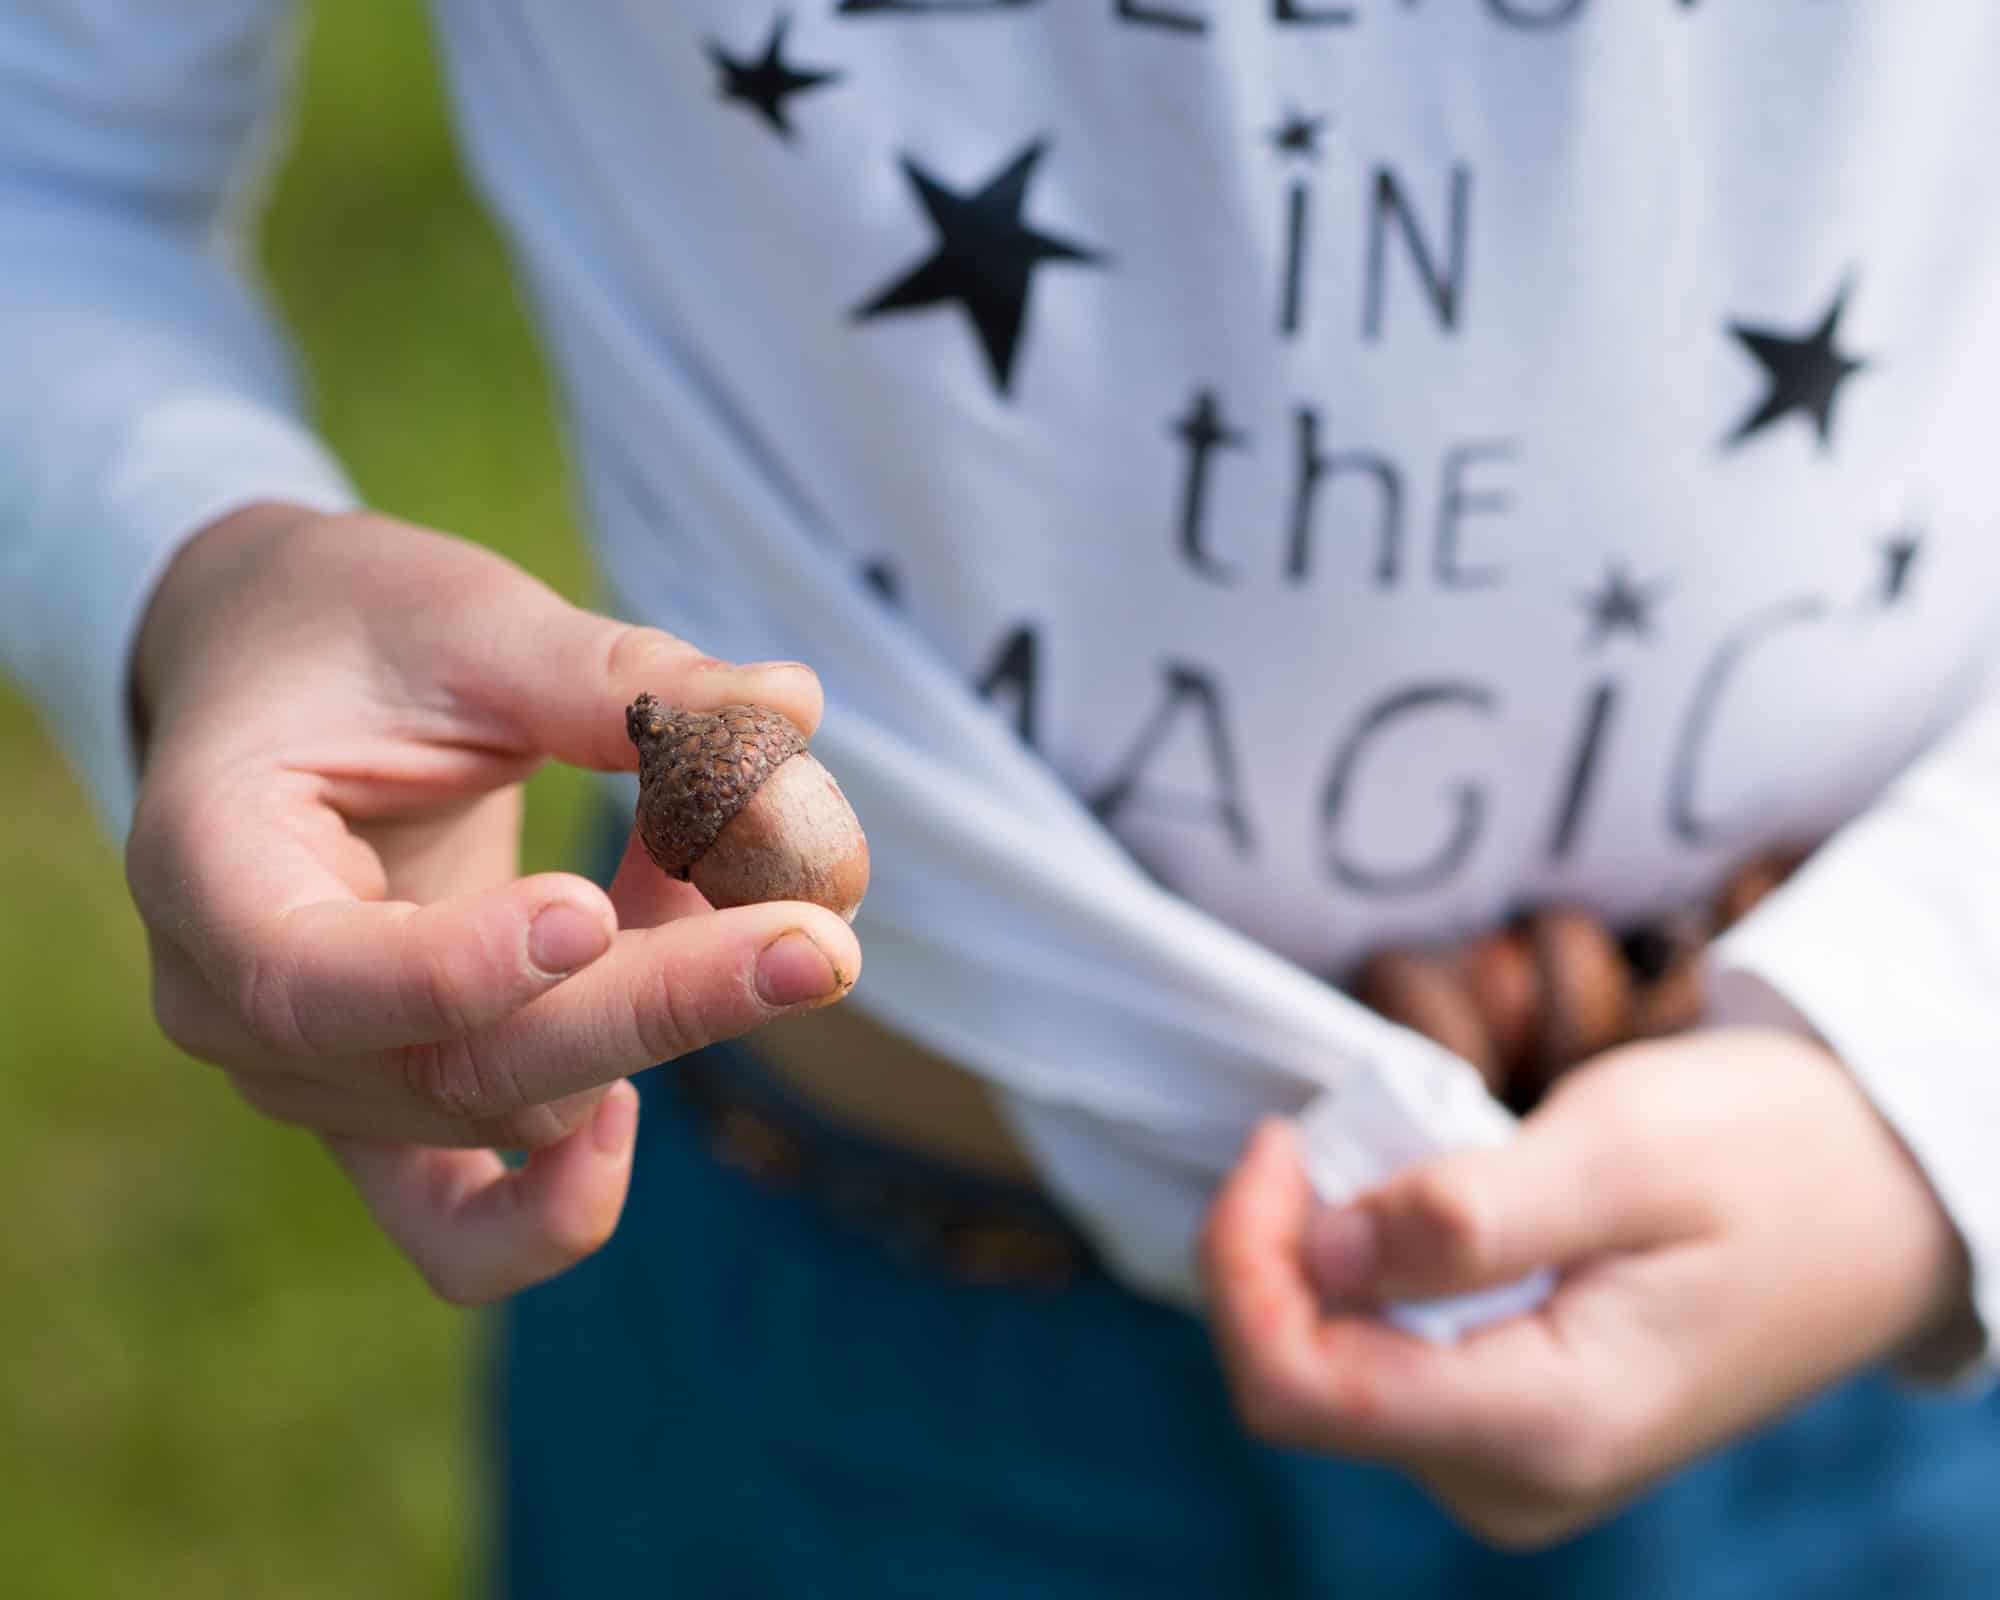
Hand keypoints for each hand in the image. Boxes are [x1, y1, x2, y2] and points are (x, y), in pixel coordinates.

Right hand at [128, 504, 861, 1303]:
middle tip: (821, 941)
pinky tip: (643, 1105)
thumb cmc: (360, 631)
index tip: (590, 914)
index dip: (453, 969)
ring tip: (738, 875)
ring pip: (512, 1116)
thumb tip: (793, 706)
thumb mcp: (471, 620)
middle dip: (657, 1006)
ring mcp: (316, 1084)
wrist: (281, 680)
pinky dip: (564, 1200)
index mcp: (208, 861)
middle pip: (458, 1068)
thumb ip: (615, 678)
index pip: (309, 975)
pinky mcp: (391, 1119)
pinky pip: (466, 1233)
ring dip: (659, 1008)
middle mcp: (237, 1007)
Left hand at [1200, 1027, 1969, 1547]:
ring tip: (1430, 1163)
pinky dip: (1380, 1269)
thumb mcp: (1620, 1151)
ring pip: (1335, 1364)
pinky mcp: (1509, 1427)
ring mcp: (1509, 1463)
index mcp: (1544, 1425)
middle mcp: (1510, 1478)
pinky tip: (1444, 1209)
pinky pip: (1387, 1355)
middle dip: (1292, 1244)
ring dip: (1339, 1250)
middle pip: (1303, 1374)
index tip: (1281, 1140)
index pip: (1295, 1386)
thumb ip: (1466, 1214)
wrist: (1879, 1208)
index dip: (1245, 1259)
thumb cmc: (1766, 1161)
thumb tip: (1320, 1252)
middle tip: (1364, 1129)